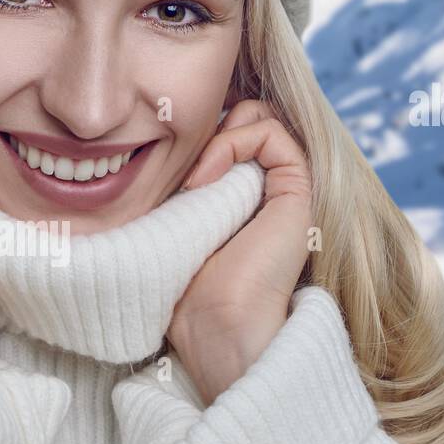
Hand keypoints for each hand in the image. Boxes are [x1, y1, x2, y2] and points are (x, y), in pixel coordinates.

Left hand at [166, 100, 312, 405]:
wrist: (218, 327)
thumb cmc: (182, 291)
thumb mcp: (168, 226)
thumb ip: (174, 187)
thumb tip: (145, 148)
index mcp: (237, 199)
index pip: (222, 133)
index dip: (194, 134)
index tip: (162, 167)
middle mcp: (265, 191)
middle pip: (243, 117)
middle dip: (206, 126)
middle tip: (179, 165)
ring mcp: (284, 190)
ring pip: (259, 117)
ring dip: (218, 133)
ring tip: (192, 176)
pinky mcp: (297, 193)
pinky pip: (272, 133)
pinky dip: (236, 140)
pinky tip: (205, 178)